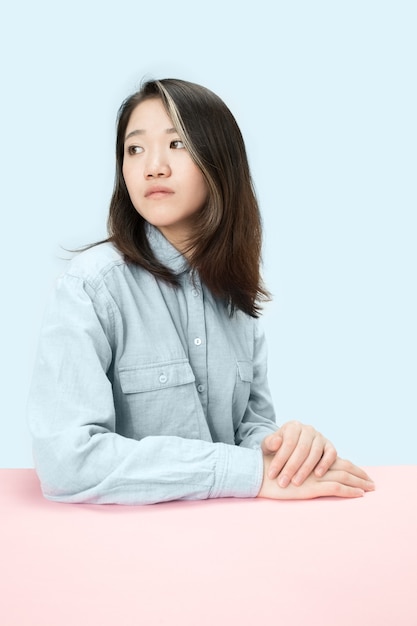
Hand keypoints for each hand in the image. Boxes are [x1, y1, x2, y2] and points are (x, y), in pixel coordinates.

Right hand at [257, 456, 374, 499]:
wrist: (257, 474)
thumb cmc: (268, 471)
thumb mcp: (286, 467)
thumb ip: (298, 466)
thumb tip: (310, 470)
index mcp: (310, 459)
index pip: (335, 460)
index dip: (349, 466)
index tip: (360, 472)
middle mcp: (315, 466)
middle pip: (344, 467)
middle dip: (359, 475)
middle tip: (372, 482)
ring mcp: (314, 476)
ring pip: (344, 476)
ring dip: (359, 483)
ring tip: (372, 488)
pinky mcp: (312, 487)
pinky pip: (336, 488)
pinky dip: (350, 491)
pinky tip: (360, 494)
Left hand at [261, 422, 337, 486]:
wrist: (292, 447)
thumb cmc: (278, 448)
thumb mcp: (269, 444)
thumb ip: (270, 443)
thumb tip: (276, 442)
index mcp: (293, 426)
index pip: (287, 443)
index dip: (279, 460)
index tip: (271, 474)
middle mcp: (308, 429)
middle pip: (301, 449)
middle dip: (291, 467)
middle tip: (283, 482)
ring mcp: (320, 437)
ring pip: (315, 453)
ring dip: (305, 469)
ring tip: (296, 482)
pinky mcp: (329, 446)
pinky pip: (331, 454)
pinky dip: (325, 464)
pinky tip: (317, 475)